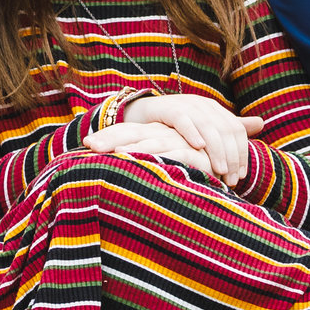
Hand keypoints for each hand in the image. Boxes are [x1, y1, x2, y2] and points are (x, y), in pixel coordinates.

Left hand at [81, 119, 213, 178]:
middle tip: (89, 145)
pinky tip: (151, 160)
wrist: (224, 165)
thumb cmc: (188, 167)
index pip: (125, 132)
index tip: (85, 144)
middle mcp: (162, 135)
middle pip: (132, 133)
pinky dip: (164, 157)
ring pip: (152, 142)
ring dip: (134, 147)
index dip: (106, 136)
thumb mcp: (163, 166)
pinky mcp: (195, 153)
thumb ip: (144, 167)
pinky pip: (177, 154)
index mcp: (152, 135)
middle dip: (109, 138)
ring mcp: (178, 142)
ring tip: (115, 153)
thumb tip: (113, 178)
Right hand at [122, 94, 264, 187]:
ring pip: (209, 126)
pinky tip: (198, 148)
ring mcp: (187, 104)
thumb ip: (229, 128)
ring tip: (219, 170)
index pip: (237, 131)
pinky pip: (184, 120)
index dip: (242, 153)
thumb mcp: (204, 129)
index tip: (240, 177)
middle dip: (231, 156)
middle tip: (231, 179)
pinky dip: (192, 133)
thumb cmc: (175, 128)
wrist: (141, 116)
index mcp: (215, 109)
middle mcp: (204, 105)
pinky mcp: (169, 108)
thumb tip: (262, 123)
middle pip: (226, 130)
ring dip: (216, 150)